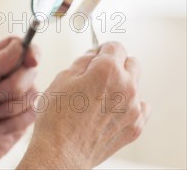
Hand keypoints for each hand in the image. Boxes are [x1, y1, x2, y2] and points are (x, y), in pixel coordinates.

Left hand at [0, 37, 38, 168]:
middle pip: (29, 66)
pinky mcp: (25, 115)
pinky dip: (15, 120)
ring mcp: (16, 95)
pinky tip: (0, 126)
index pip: (14, 45)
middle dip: (13, 85)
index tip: (31, 61)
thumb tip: (18, 46)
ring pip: (33, 90)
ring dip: (10, 106)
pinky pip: (33, 111)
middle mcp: (4, 76)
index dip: (27, 50)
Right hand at [18, 41, 149, 168]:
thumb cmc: (57, 116)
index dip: (102, 49)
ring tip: (98, 98)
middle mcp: (126, 86)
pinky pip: (141, 107)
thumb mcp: (61, 78)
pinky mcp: (136, 126)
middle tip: (97, 75)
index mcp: (107, 70)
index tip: (95, 56)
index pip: (115, 46)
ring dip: (121, 85)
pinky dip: (128, 105)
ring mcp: (134, 108)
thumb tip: (93, 54)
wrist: (62, 151)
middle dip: (116, 64)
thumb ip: (82, 61)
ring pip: (135, 85)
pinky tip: (109, 111)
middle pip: (132, 62)